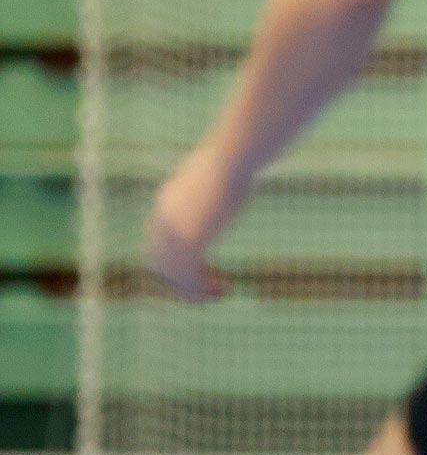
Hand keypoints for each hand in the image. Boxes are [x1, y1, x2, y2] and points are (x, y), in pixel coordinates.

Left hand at [147, 142, 249, 300]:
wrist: (230, 161)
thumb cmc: (234, 162)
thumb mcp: (220, 175)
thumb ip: (218, 186)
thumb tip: (235, 177)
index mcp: (166, 204)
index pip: (162, 243)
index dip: (183, 259)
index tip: (210, 266)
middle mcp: (163, 221)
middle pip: (162, 263)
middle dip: (185, 279)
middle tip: (215, 285)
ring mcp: (173, 233)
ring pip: (173, 275)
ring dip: (194, 289)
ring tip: (221, 293)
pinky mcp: (187, 243)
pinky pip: (187, 277)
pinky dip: (201, 290)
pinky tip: (224, 289)